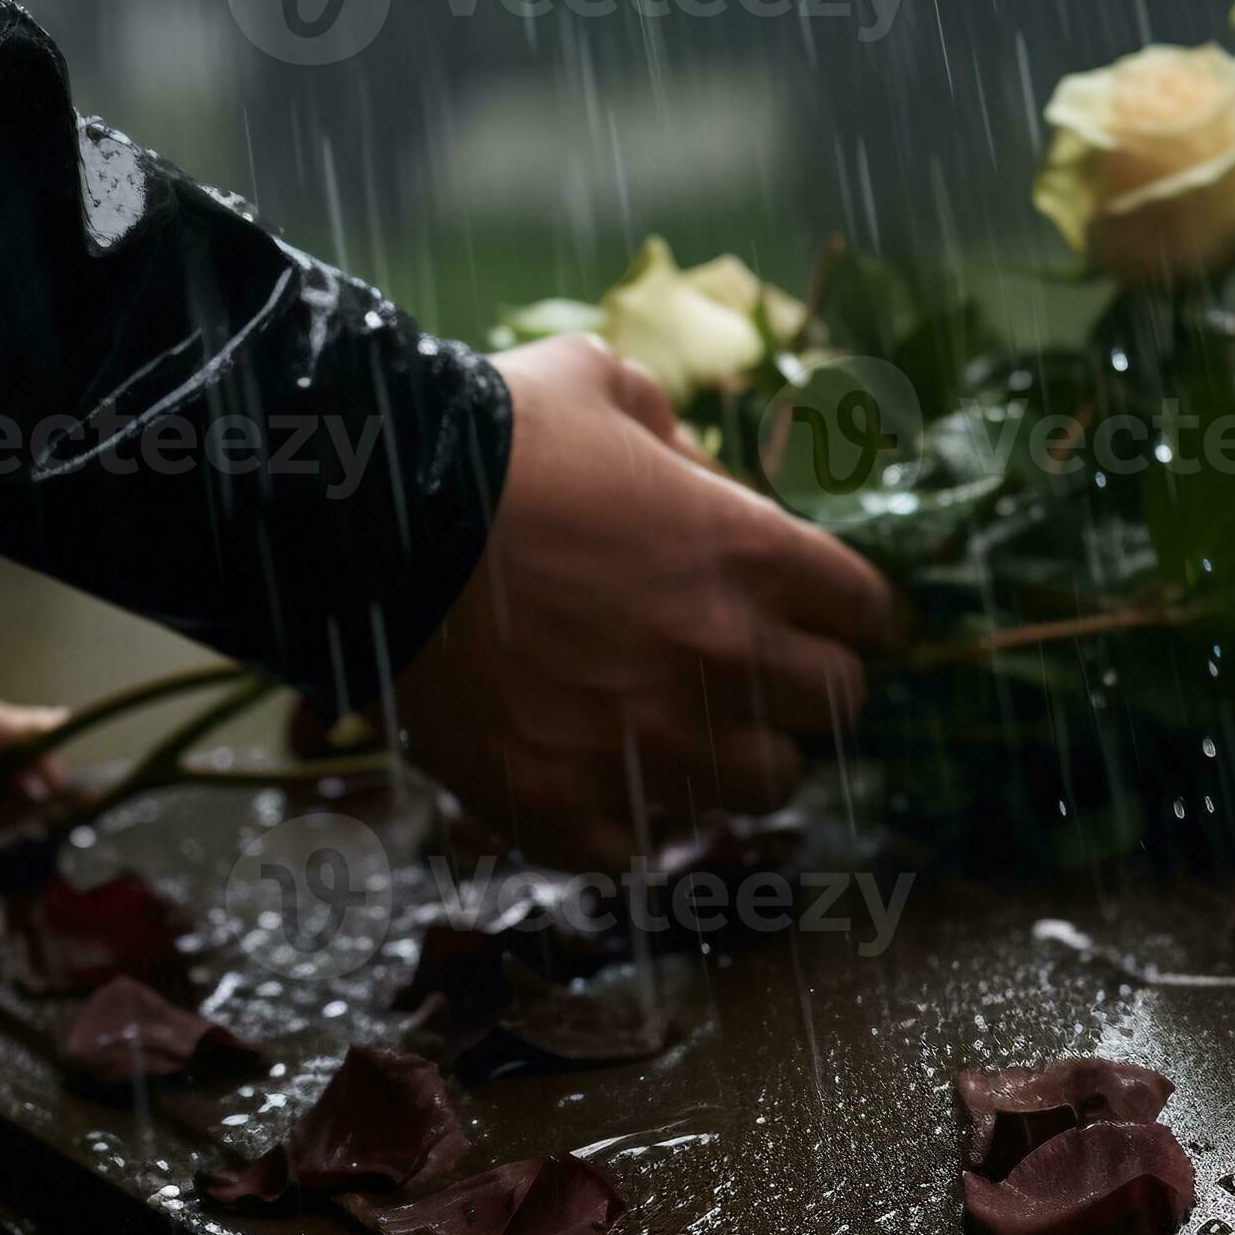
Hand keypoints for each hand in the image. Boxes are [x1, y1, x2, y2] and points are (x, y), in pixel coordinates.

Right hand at [397, 334, 899, 868]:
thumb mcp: (598, 385)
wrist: (365, 523)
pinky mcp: (571, 809)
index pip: (868, 613)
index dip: (849, 616)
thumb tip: (698, 473)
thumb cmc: (489, 441)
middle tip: (761, 679)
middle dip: (807, 691)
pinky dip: (630, 821)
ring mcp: (652, 746)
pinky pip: (645, 848)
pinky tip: (599, 779)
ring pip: (762, 789)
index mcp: (751, 556)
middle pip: (838, 709)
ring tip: (685, 734)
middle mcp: (725, 661)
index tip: (828, 620)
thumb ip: (673, 434)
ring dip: (735, 761)